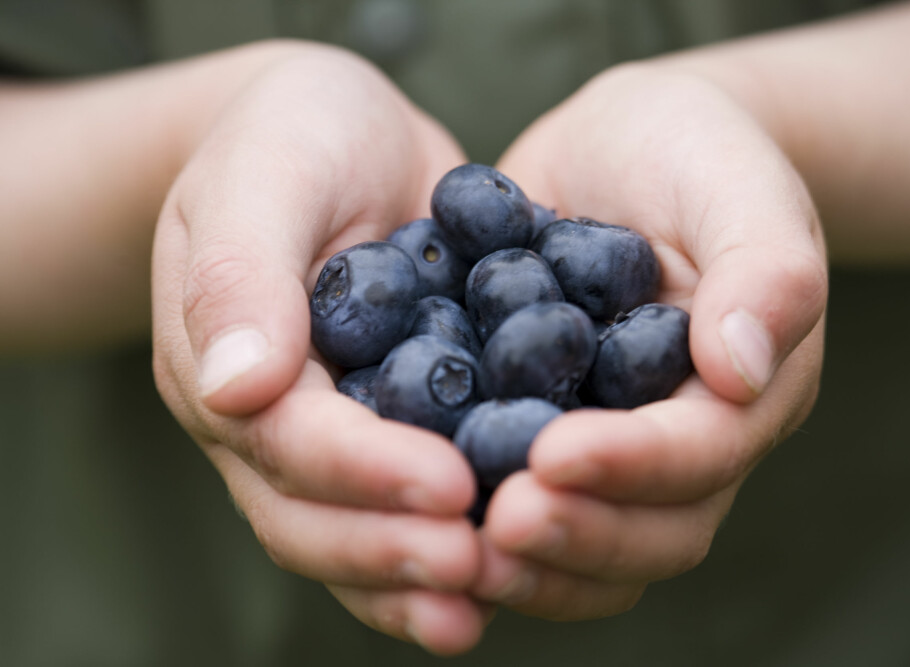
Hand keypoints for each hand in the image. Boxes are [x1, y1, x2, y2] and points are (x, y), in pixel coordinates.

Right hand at [150, 44, 488, 654]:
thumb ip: (241, 271)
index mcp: (222, 362)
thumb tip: (235, 391)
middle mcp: (267, 420)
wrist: (335, 132)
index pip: (287, 441)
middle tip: (478, 565)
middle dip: (391, 547)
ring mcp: (327, 431)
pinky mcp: (390, 425)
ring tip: (492, 592)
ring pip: (352, 532)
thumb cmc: (291, 134)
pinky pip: (405, 500)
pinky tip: (508, 565)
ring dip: (415, 574)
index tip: (448, 487)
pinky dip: (446, 541)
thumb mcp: (264, 171)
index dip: (364, 472)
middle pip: (311, 516)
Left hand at [471, 62, 827, 617]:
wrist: (627, 147)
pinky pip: (531, 500)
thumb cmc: (696, 151)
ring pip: (597, 543)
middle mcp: (686, 437)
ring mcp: (618, 445)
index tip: (552, 458)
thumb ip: (765, 270)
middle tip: (497, 526)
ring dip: (534, 560)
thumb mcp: (739, 185)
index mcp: (747, 389)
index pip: (703, 454)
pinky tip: (421, 507)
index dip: (634, 467)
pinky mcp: (552, 431)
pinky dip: (484, 519)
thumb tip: (743, 372)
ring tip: (458, 547)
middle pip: (655, 530)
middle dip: (581, 536)